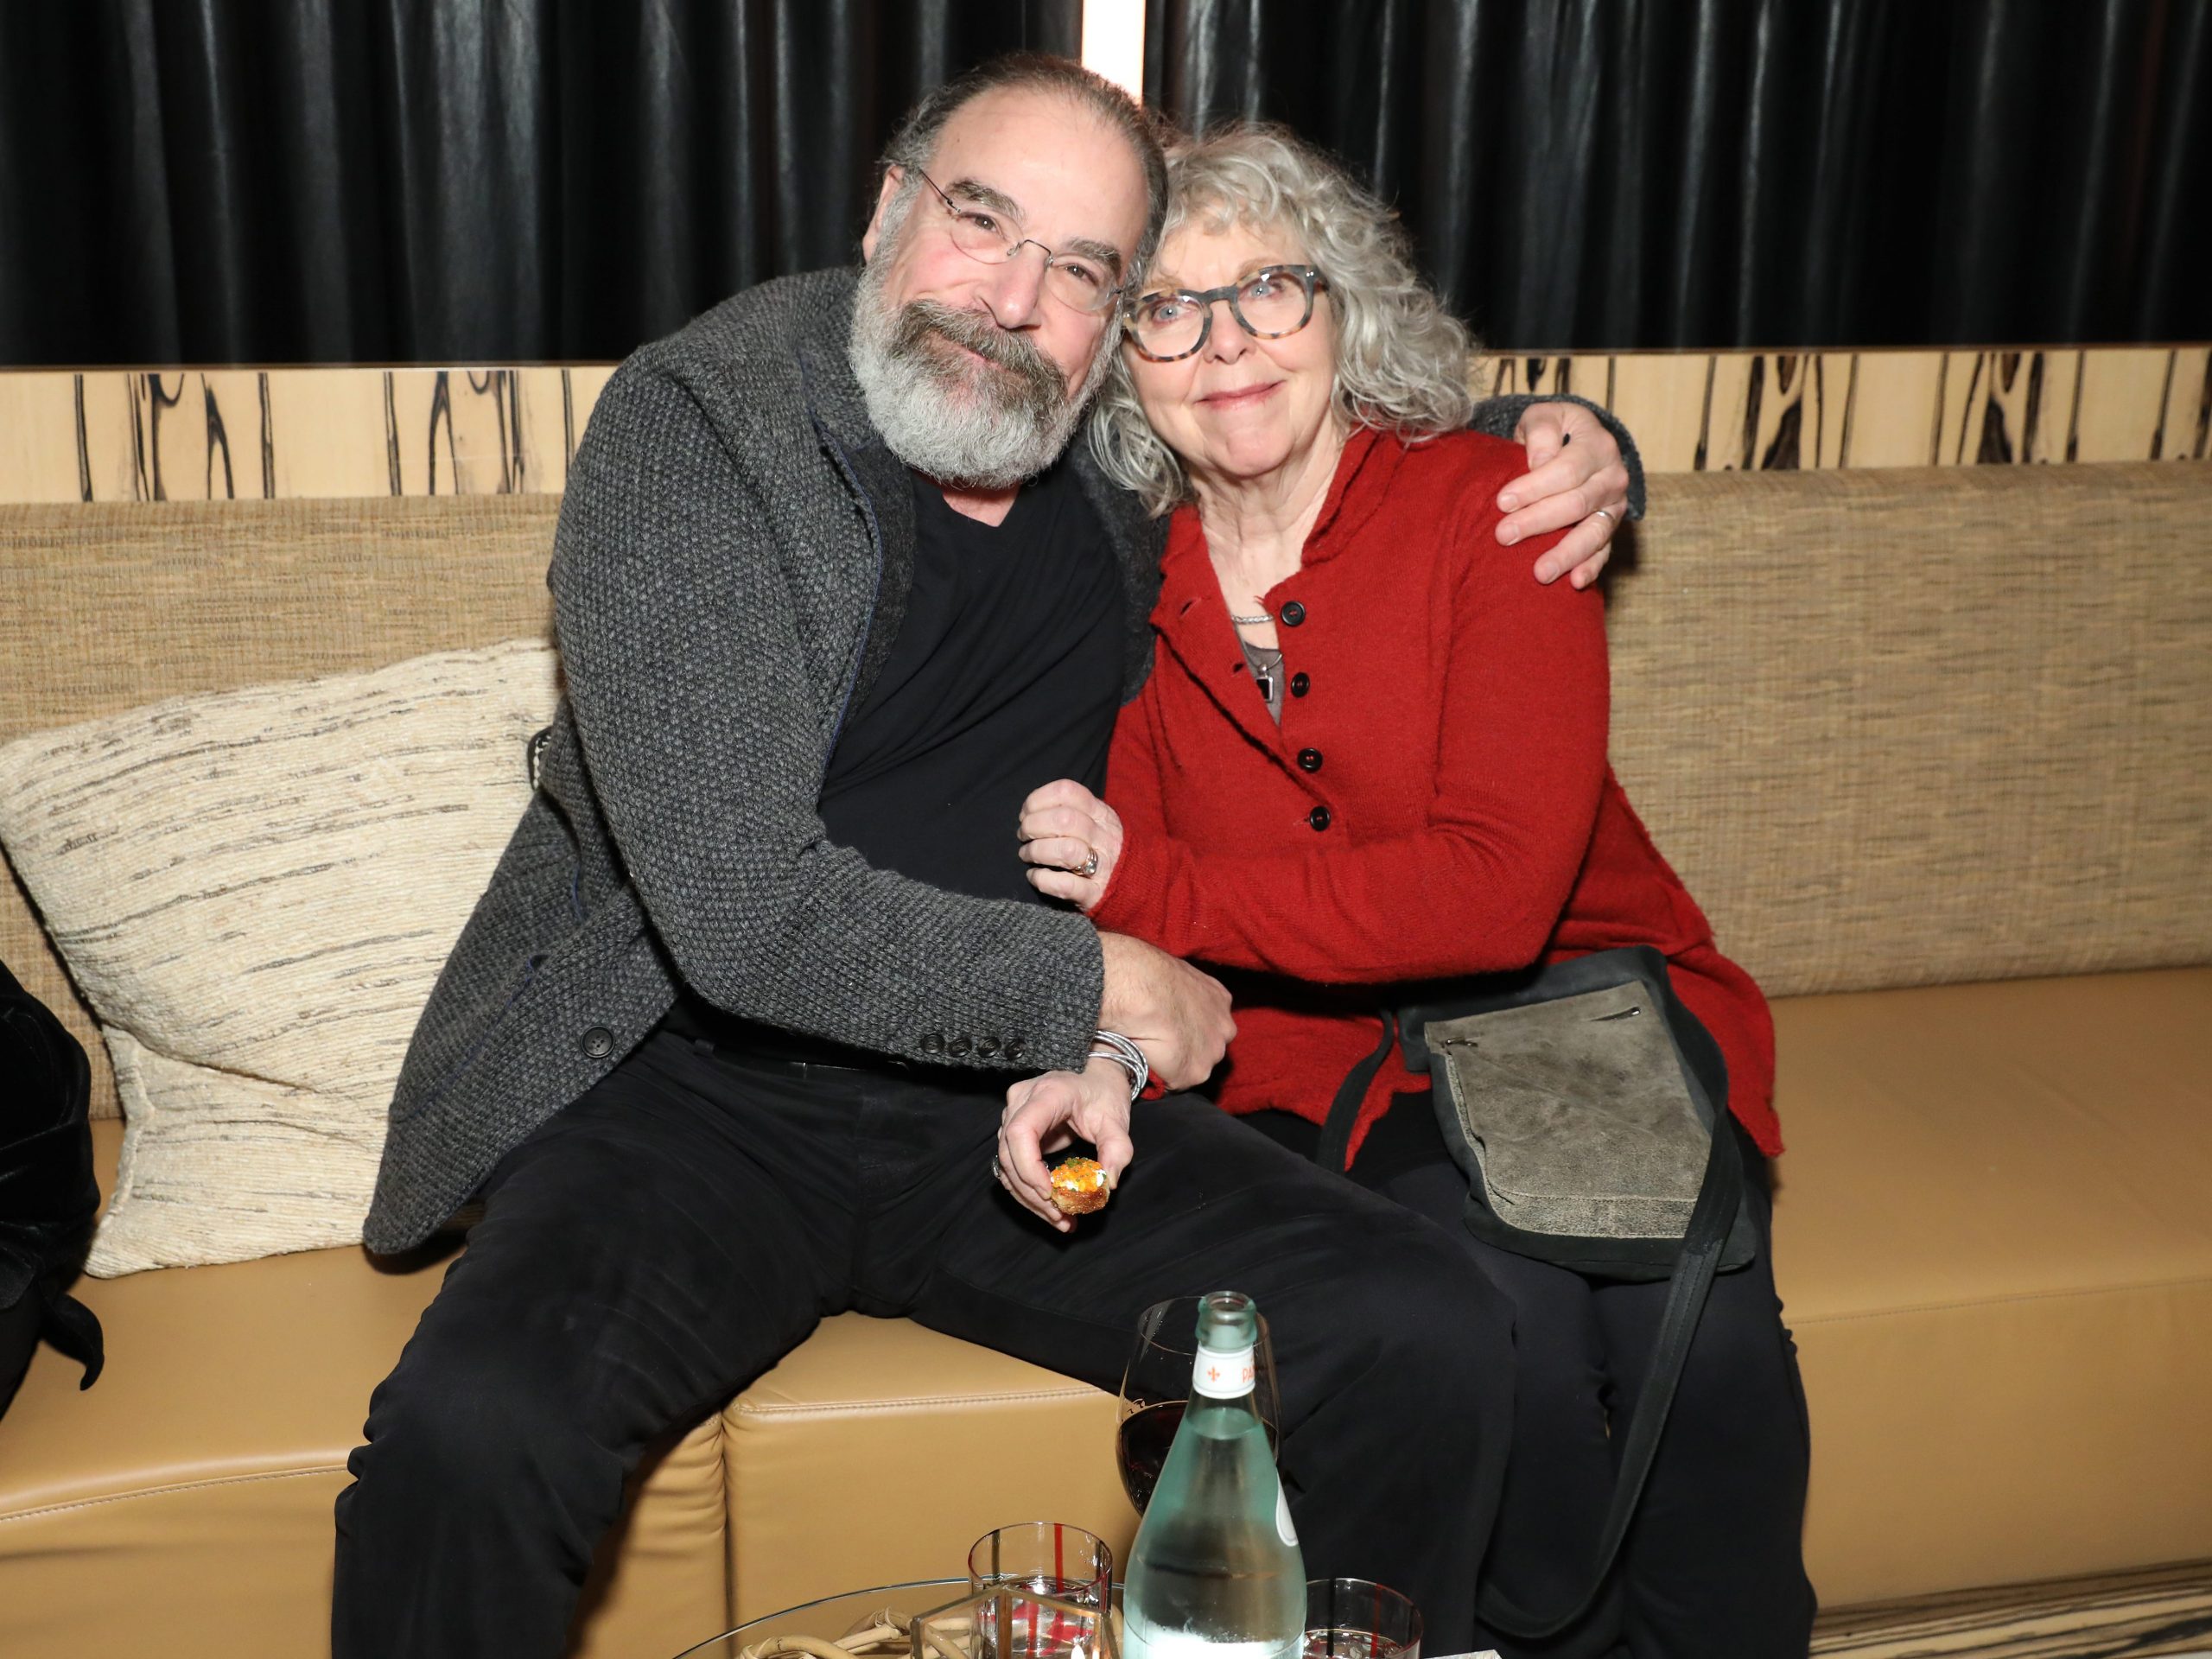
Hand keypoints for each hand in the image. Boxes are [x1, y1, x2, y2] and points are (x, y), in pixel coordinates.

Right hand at [997, 1059, 1134, 1231]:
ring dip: (1029, 1198)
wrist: (1095, 1078)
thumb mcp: (1116, 1119)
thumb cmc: (1104, 1094)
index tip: (1050, 1193)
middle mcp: (1021, 1100)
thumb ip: (1117, 1150)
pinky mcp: (1012, 1129)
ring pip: (1006, 1165)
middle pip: (1010, 1153)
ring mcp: (1012, 1114)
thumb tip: (1108, 1184)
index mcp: (1048, 1093)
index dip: (1029, 1166)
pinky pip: (1011, 1166)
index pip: (1022, 1131)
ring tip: (1060, 1220)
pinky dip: (1027, 1191)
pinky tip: (1050, 1209)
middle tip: (1061, 1217)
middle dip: (1033, 1193)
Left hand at [1019, 779, 1123, 910]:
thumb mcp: (1097, 824)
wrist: (1139, 889)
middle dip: (1033, 826)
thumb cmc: (1103, 852)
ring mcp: (1103, 867)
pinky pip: (1066, 886)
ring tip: (1027, 856)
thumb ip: (1071, 812)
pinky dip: (1043, 879)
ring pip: (1067, 851)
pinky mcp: (1095, 894)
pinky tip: (1034, 876)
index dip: (1038, 799)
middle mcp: (1105, 838)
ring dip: (1036, 852)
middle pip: (1064, 819)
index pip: (1068, 792)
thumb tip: (1030, 811)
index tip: (1026, 813)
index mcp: (1103, 815)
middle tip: (1024, 836)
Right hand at [1098, 932, 1233, 1089]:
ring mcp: (1212, 1052)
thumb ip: (1178, 997)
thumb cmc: (1144, 973)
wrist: (1136, 986)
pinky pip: (1173, 1081)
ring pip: (1191, 1067)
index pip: (1206, 1025)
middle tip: (1156, 1040)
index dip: (1186, 1030)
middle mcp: (1224, 1027)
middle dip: (1185, 1049)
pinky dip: (1159, 1074)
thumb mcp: (1172, 978)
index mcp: (1219, 999)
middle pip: (1205, 1048)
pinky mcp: (1193, 1072)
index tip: (1167, 1029)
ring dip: (1173, 1064)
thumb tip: (1165, 1009)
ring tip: (1147, 1048)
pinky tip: (1143, 1056)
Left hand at [1501, 401, 1631, 588]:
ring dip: (1566, 554)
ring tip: (1539, 573)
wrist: (1578, 442)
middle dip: (1538, 521)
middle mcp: (1612, 476)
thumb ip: (1541, 431)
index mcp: (1597, 444)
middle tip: (1504, 536)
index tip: (1502, 501)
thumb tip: (1540, 461)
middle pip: (1577, 503)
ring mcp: (1614, 505)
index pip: (1567, 470)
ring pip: (1594, 532)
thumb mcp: (1544, 416)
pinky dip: (1591, 567)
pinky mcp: (1610, 527)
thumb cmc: (1553, 431)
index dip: (1535, 487)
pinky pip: (1604, 551)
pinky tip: (1574, 583)